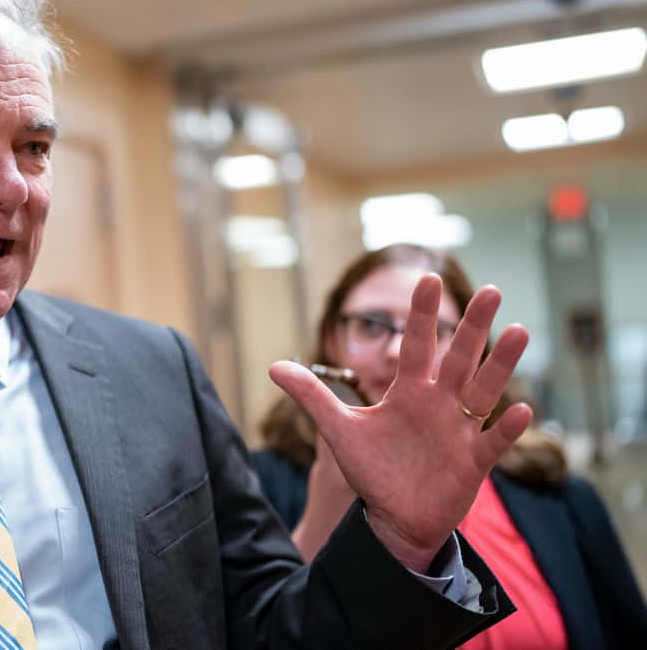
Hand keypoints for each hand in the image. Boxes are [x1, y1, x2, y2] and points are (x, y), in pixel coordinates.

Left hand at [270, 276, 531, 570]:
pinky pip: (493, 441)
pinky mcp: (472, 462)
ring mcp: (459, 431)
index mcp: (408, 392)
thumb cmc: (372, 470)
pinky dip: (506, 428)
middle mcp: (439, 404)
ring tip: (520, 331)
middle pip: (459, 358)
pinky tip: (521, 408)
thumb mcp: (339, 431)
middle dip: (474, 326)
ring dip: (501, 364)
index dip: (420, 315)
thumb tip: (273, 366)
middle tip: (491, 290)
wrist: (394, 518)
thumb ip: (312, 396)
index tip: (425, 277)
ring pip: (484, 391)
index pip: (415, 345)